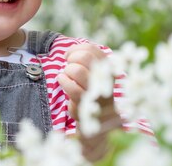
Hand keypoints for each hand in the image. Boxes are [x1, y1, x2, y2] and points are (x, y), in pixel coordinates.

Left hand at [57, 43, 119, 160]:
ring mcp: (98, 92)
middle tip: (68, 65)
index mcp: (108, 69)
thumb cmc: (92, 92)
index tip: (69, 56)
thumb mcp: (94, 74)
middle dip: (72, 59)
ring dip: (67, 71)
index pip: (92, 50)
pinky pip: (73, 89)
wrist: (99, 121)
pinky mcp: (88, 105)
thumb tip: (69, 51)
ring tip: (66, 75)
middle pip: (85, 57)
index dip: (76, 50)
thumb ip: (86, 59)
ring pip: (78, 71)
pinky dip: (64, 82)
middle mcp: (106, 79)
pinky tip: (63, 81)